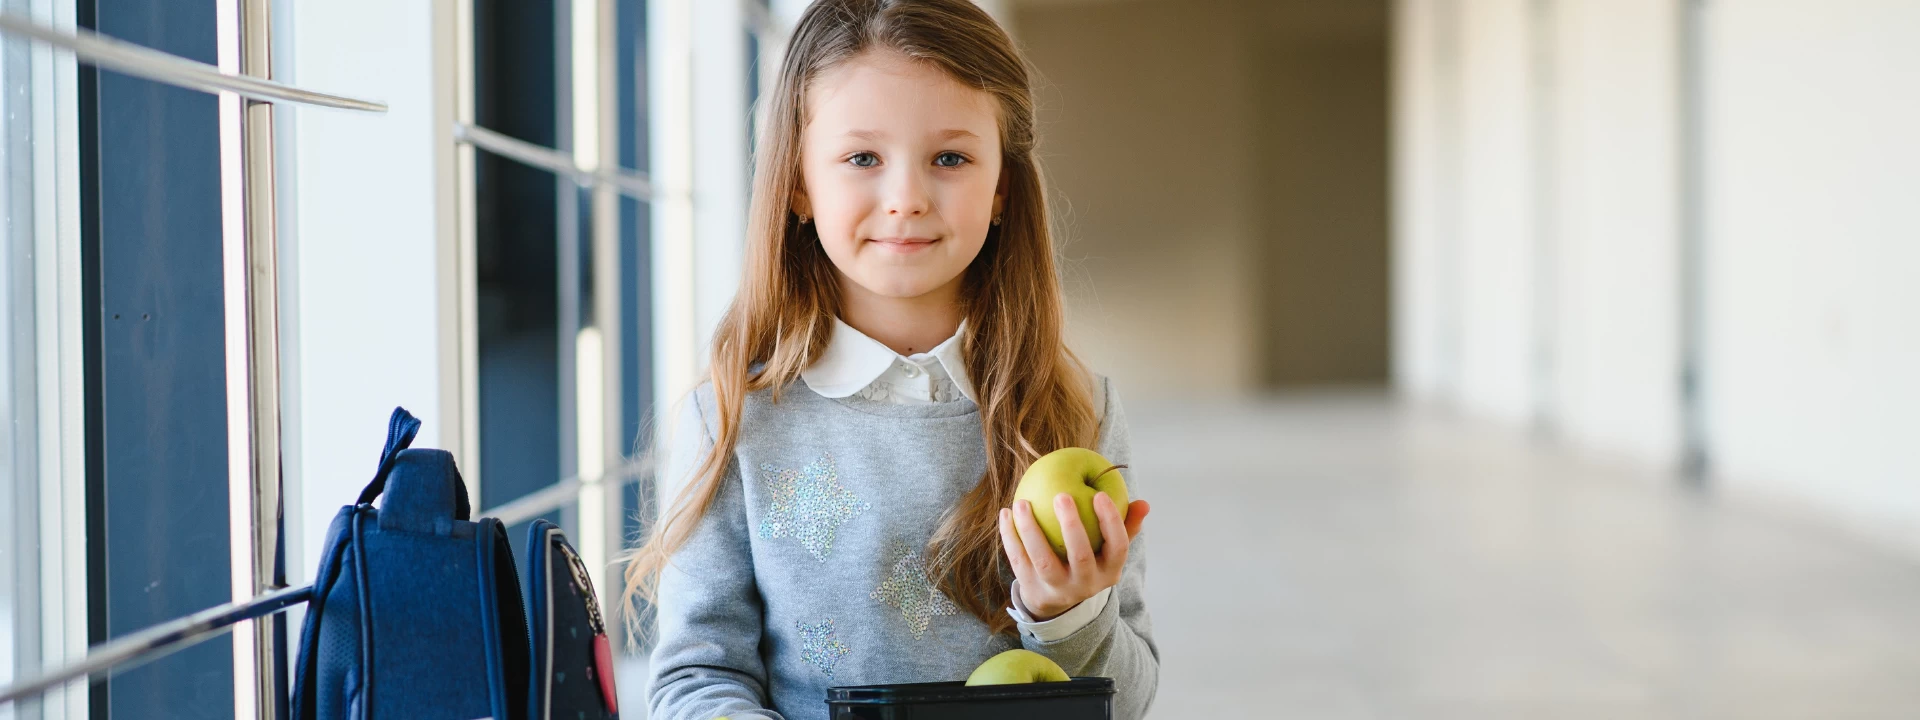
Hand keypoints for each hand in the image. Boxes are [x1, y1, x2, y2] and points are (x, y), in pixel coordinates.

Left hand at [999, 492, 1149, 620]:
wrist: (1058, 601)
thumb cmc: (1089, 560)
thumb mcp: (1109, 550)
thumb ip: (1126, 525)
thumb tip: (1143, 503)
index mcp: (1109, 571)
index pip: (1117, 547)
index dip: (1111, 522)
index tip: (1100, 494)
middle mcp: (1085, 584)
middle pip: (1080, 556)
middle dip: (1072, 526)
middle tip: (1061, 495)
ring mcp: (1057, 589)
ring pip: (1043, 561)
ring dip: (1031, 531)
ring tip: (1022, 503)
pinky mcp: (1032, 589)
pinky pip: (1019, 560)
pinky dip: (1010, 537)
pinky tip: (1006, 513)